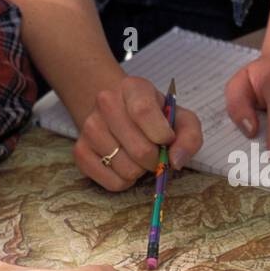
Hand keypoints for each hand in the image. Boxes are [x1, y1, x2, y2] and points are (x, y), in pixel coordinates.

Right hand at [75, 76, 202, 190]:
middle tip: (155, 152)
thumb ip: (189, 136)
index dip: (162, 135)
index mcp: (133, 88)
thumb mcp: (180, 118)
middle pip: (140, 150)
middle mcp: (106, 103)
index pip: (144, 112)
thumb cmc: (155, 117)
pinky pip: (112, 182)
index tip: (167, 140)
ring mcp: (89, 127)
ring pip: (127, 170)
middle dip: (156, 159)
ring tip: (137, 155)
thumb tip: (175, 161)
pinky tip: (125, 163)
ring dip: (140, 170)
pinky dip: (125, 181)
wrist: (119, 112)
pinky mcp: (80, 151)